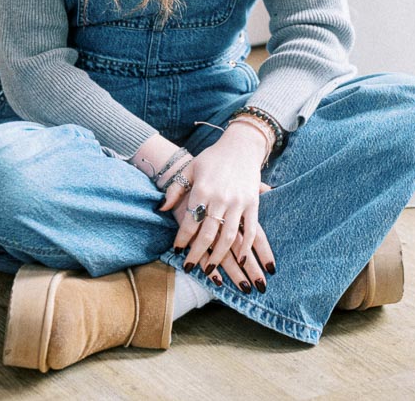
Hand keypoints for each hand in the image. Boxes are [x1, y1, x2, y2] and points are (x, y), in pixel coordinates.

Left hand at [159, 125, 275, 287]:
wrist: (241, 145)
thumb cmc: (212, 158)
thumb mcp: (190, 168)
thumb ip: (175, 188)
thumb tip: (162, 209)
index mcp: (202, 189)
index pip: (190, 221)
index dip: (182, 238)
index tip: (176, 250)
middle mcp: (220, 198)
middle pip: (207, 234)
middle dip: (197, 254)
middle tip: (190, 267)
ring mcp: (238, 202)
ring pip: (228, 236)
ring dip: (219, 256)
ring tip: (210, 270)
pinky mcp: (252, 203)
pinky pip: (251, 229)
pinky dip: (247, 247)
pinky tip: (242, 259)